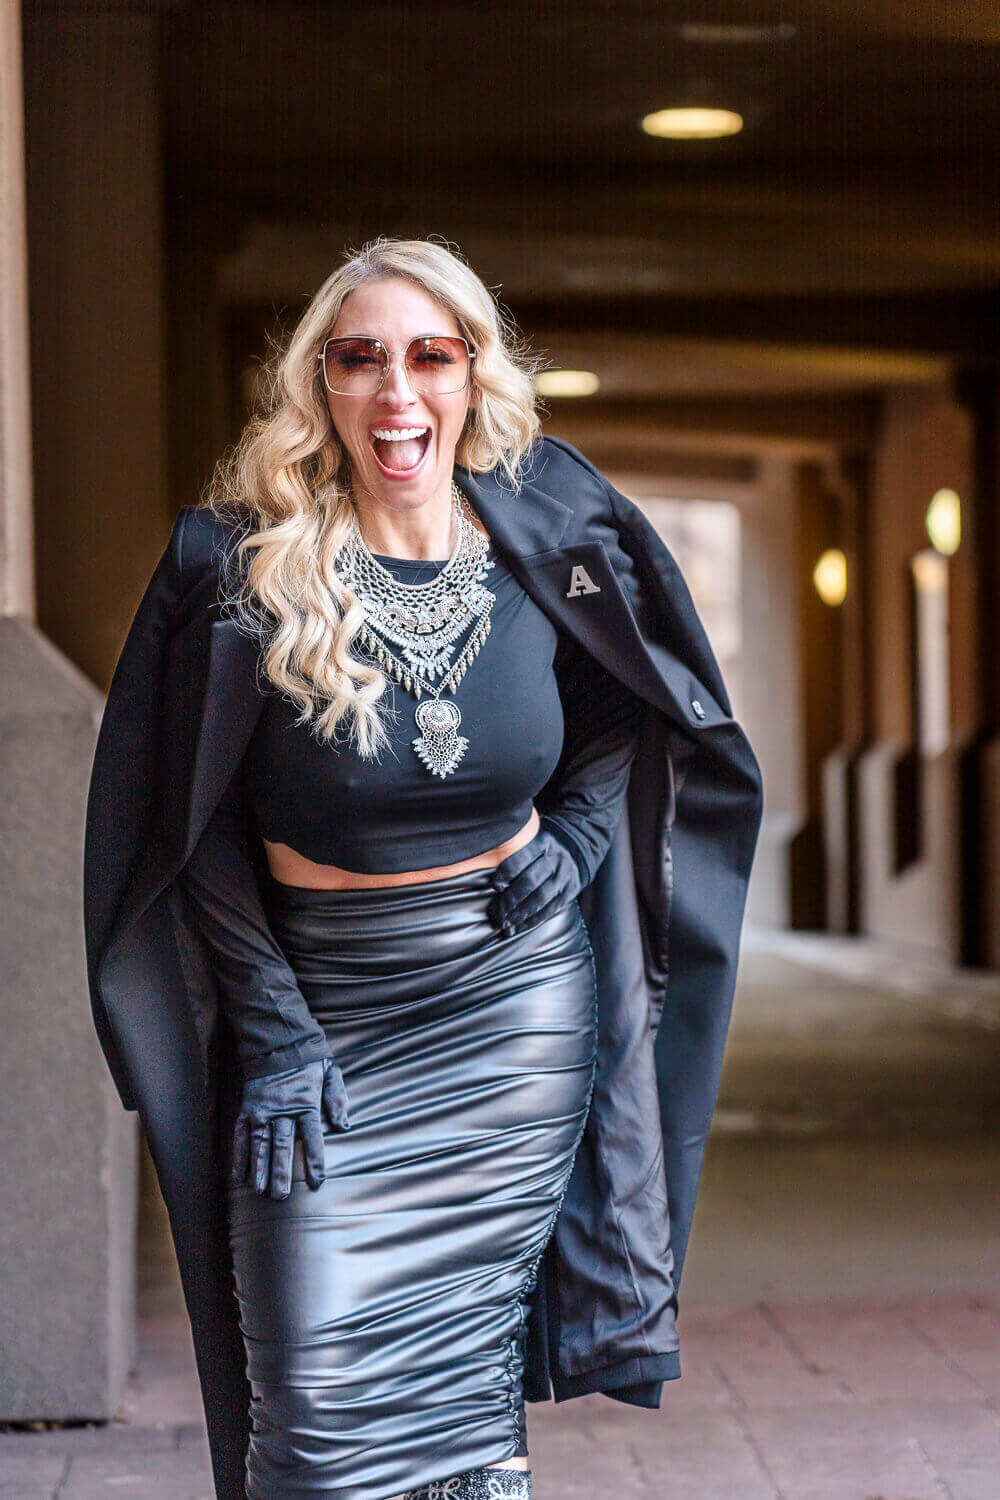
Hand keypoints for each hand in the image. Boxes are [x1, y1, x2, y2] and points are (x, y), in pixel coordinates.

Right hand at [232, 1056, 349, 1199]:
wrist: (277, 1040)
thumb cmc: (308, 1059)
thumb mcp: (330, 1072)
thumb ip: (337, 1098)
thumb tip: (344, 1126)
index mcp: (306, 1102)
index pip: (312, 1137)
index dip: (314, 1160)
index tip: (316, 1181)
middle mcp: (283, 1110)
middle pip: (283, 1145)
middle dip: (282, 1173)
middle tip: (281, 1197)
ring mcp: (262, 1110)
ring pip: (260, 1144)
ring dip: (260, 1169)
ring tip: (260, 1191)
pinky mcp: (247, 1109)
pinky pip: (241, 1135)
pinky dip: (239, 1155)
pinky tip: (238, 1175)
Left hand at [486, 827, 582, 937]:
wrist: (576, 850)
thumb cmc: (541, 849)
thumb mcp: (531, 839)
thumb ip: (513, 849)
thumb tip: (481, 864)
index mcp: (543, 842)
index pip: (522, 857)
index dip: (506, 873)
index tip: (495, 885)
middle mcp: (556, 858)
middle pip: (530, 881)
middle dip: (510, 899)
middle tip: (495, 912)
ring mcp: (565, 876)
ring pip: (540, 898)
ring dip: (520, 914)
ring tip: (504, 923)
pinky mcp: (571, 891)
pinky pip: (550, 909)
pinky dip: (533, 920)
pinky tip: (519, 926)